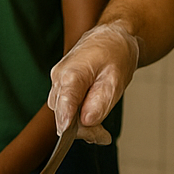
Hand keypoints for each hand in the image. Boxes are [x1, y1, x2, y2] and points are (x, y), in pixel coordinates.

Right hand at [47, 21, 140, 139]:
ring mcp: (57, 81)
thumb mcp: (116, 80)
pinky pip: (65, 107)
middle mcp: (59, 77)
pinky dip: (78, 117)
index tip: (66, 135)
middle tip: (104, 137)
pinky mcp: (60, 85)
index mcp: (72, 73)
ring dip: (81, 125)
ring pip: (63, 113)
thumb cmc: (115, 54)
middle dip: (82, 129)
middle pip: (63, 113)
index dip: (65, 122)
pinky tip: (92, 119)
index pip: (64, 102)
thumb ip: (100, 103)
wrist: (111, 37)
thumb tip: (86, 122)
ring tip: (102, 131)